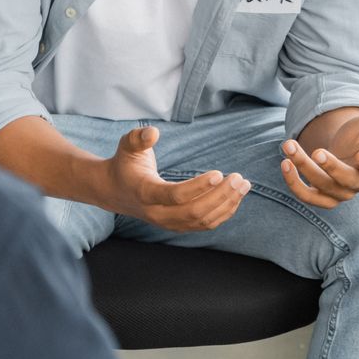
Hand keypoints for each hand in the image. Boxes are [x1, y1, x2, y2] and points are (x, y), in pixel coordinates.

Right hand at [101, 126, 248, 231]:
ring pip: (202, 221)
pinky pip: (204, 224)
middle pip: (193, 212)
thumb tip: (153, 132)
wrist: (115, 191)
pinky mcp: (177, 225)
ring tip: (243, 185)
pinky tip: (235, 197)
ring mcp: (168, 222)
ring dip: (226, 204)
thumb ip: (138, 138)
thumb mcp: (127, 146)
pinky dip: (223, 212)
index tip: (218, 173)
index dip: (197, 187)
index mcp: (145, 193)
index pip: (174, 195)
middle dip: (220, 196)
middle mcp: (157, 213)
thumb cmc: (125, 163)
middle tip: (239, 178)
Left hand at [280, 110, 358, 209]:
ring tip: (290, 147)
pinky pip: (308, 196)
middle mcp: (357, 183)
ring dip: (304, 171)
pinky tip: (284, 163)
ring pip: (323, 188)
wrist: (343, 147)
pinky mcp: (321, 195)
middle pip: (346, 181)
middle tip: (316, 151)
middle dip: (330, 167)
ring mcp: (339, 192)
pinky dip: (294, 183)